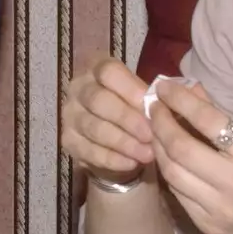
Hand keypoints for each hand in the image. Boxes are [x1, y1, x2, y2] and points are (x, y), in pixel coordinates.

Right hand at [61, 58, 155, 183]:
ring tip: (147, 154)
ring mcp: (69, 115)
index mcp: (96, 69)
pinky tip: (132, 163)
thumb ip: (149, 99)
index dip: (131, 89)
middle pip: (98, 100)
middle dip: (127, 119)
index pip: (108, 72)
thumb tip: (164, 106)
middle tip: (151, 135)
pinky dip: (113, 159)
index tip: (153, 107)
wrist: (115, 141)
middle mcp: (78, 88)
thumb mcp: (142, 99)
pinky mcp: (68, 141)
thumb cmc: (132, 111)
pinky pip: (90, 151)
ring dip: (123, 143)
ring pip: (94, 128)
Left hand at [150, 80, 232, 233]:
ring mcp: (219, 209)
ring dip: (157, 147)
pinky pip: (177, 194)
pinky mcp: (208, 227)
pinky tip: (166, 159)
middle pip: (181, 148)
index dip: (180, 100)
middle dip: (159, 123)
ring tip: (154, 130)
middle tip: (152, 107)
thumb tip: (191, 92)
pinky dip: (168, 172)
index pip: (208, 120)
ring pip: (171, 172)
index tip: (164, 86)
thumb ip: (225, 124)